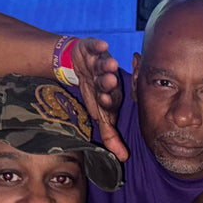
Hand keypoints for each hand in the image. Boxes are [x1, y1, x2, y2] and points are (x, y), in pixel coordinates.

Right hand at [69, 38, 128, 160]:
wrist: (78, 64)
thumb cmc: (93, 91)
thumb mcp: (99, 113)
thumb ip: (110, 135)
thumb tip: (123, 158)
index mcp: (111, 93)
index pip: (111, 99)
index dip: (108, 100)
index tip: (106, 101)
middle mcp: (108, 77)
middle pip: (108, 81)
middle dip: (109, 82)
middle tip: (111, 81)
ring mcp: (100, 62)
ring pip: (103, 64)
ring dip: (105, 64)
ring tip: (110, 63)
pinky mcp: (92, 48)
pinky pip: (95, 46)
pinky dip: (97, 45)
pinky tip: (103, 45)